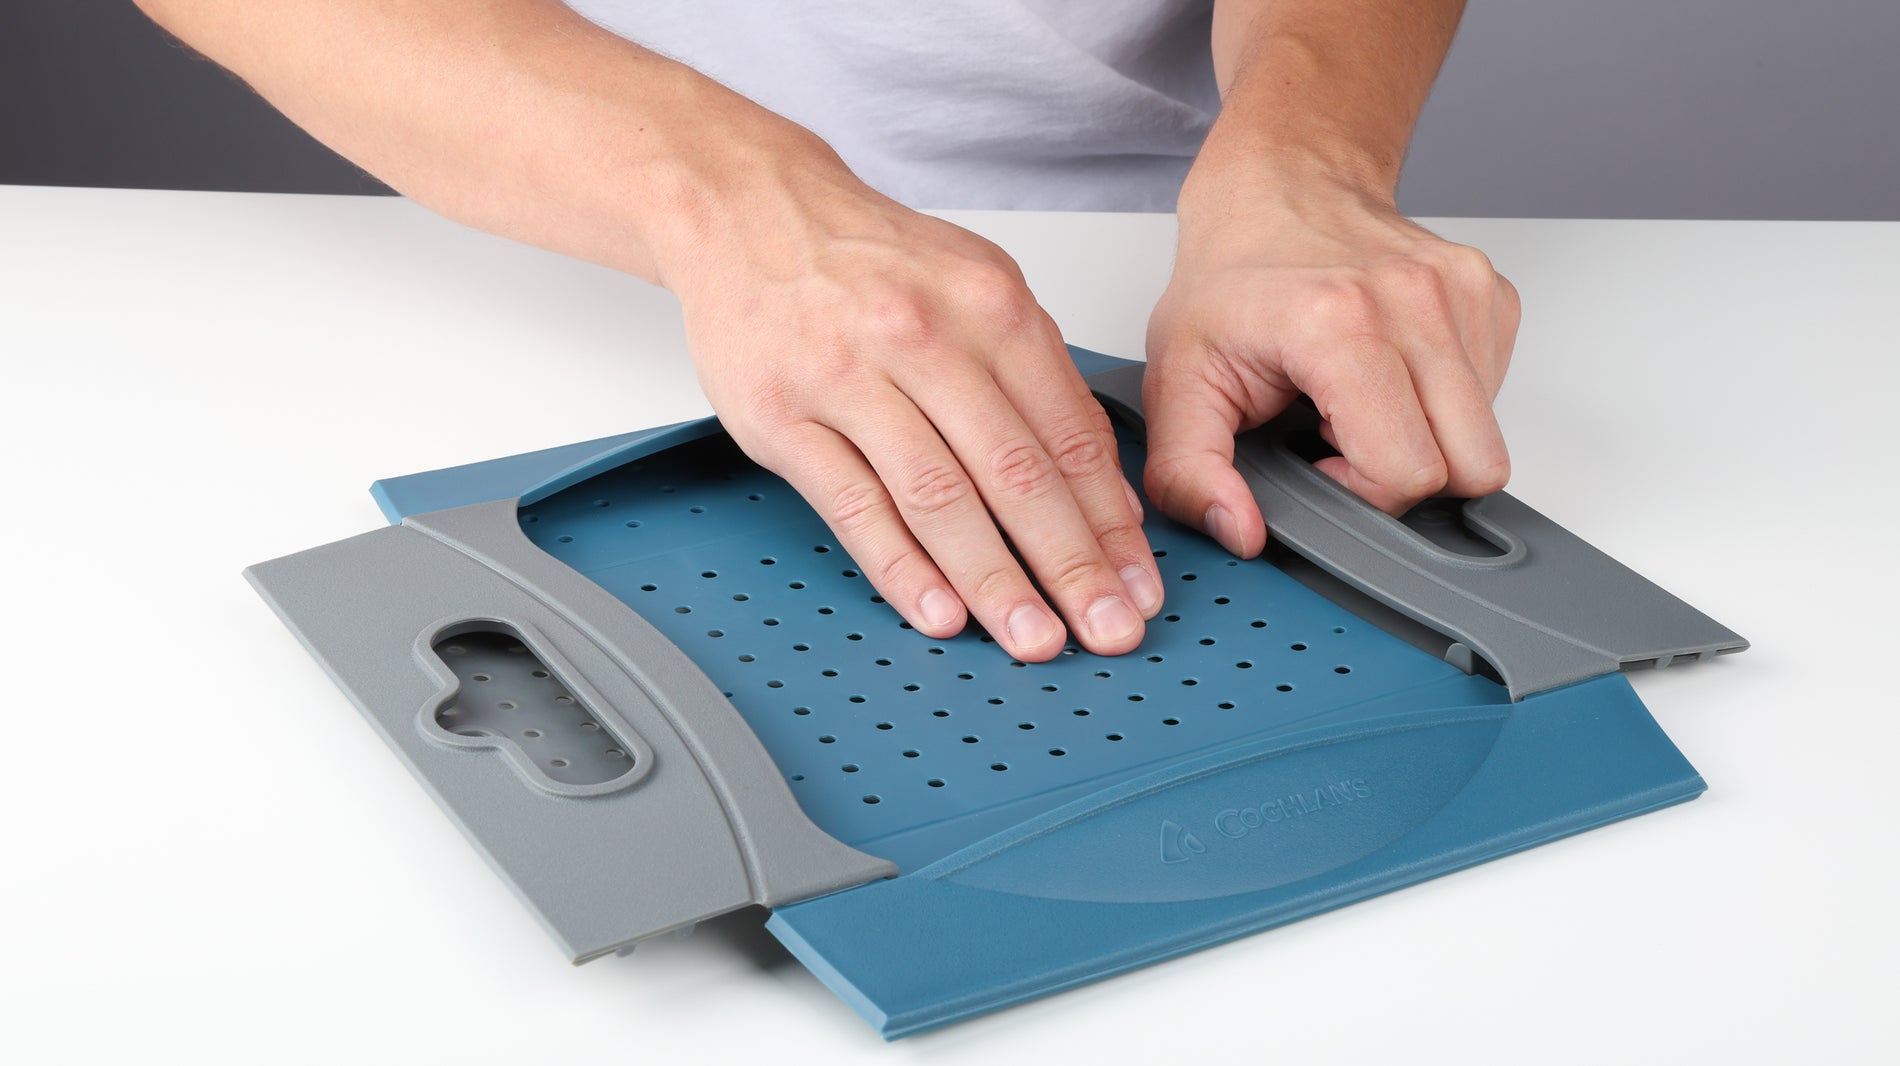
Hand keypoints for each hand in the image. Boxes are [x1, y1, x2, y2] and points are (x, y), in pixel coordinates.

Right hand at [662, 146, 1162, 660]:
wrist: (750, 210)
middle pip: (1016, 473)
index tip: (1137, 585)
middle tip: (1107, 631)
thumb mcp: (977, 286)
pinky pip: (853, 506)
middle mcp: (923, 337)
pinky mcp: (782, 416)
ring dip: (995, 581)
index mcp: (989, 305)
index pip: (1069, 436)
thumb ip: (1041, 378)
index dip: (1111, 523)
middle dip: (1071, 566)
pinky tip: (939, 612)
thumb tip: (1103, 486)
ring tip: (1033, 639)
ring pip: (939, 498)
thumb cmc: (871, 261)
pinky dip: (901, 568)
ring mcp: (847, 378)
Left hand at [1143, 174, 1519, 556]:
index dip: (1361, 491)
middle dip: (1404, 476)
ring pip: (1488, 438)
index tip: (1317, 457)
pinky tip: (1390, 373)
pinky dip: (1445, 403)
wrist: (1280, 185)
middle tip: (1343, 436)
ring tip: (1361, 398)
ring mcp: (1466, 293)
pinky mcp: (1493, 296)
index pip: (1407, 471)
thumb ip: (1189, 470)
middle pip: (1468, 466)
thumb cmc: (1232, 277)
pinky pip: (1494, 397)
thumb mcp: (1177, 380)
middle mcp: (1418, 302)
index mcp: (1341, 324)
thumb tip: (1238, 530)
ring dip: (1425, 438)